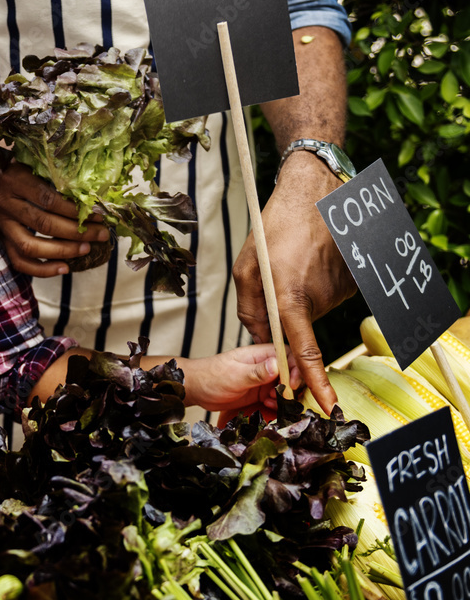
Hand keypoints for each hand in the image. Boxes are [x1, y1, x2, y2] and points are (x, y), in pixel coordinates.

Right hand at [0, 162, 109, 275]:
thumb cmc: (23, 168)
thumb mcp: (37, 164)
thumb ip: (58, 177)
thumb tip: (93, 198)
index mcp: (13, 179)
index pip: (48, 199)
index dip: (75, 210)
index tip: (98, 215)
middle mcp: (4, 203)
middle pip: (42, 223)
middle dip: (76, 232)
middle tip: (100, 234)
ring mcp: (0, 224)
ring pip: (30, 246)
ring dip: (62, 251)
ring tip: (86, 249)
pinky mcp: (1, 239)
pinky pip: (19, 262)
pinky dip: (42, 270)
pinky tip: (65, 268)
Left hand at [180, 344, 301, 412]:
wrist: (196, 389)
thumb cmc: (210, 376)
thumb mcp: (234, 375)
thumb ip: (256, 372)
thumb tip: (277, 365)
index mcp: (260, 354)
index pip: (287, 354)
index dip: (295, 368)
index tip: (291, 384)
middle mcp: (265, 365)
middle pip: (291, 372)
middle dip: (291, 386)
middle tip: (283, 397)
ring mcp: (262, 379)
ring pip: (285, 387)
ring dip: (283, 397)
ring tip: (271, 401)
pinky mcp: (259, 392)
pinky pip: (275, 398)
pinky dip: (276, 403)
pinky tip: (267, 405)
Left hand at [232, 152, 356, 414]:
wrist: (315, 194)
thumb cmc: (277, 228)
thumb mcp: (247, 267)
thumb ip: (250, 308)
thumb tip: (260, 339)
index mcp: (289, 297)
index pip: (303, 350)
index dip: (312, 380)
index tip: (325, 405)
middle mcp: (319, 298)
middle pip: (298, 328)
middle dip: (285, 316)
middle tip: (278, 281)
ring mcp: (339, 290)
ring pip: (312, 311)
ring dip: (300, 298)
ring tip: (295, 264)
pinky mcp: (352, 283)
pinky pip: (327, 297)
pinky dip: (316, 287)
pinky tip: (312, 262)